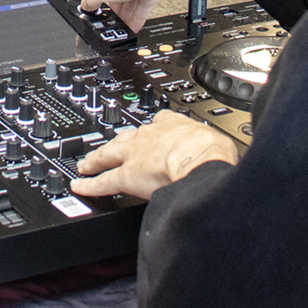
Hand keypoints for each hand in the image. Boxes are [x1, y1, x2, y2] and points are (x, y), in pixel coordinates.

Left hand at [71, 110, 238, 199]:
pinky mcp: (126, 176)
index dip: (154, 128)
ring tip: (86, 163)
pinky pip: (103, 181)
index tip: (152, 129)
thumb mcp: (220, 145)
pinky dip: (89, 184)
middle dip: (115, 142)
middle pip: (126, 137)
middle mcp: (152, 136)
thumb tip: (227, 162)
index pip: (162, 122)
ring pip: (109, 154)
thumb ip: (216, 151)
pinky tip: (80, 186)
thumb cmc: (214, 154)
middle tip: (104, 146)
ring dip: (96, 159)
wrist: (200, 162)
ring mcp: (136, 155)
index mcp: (176, 126)